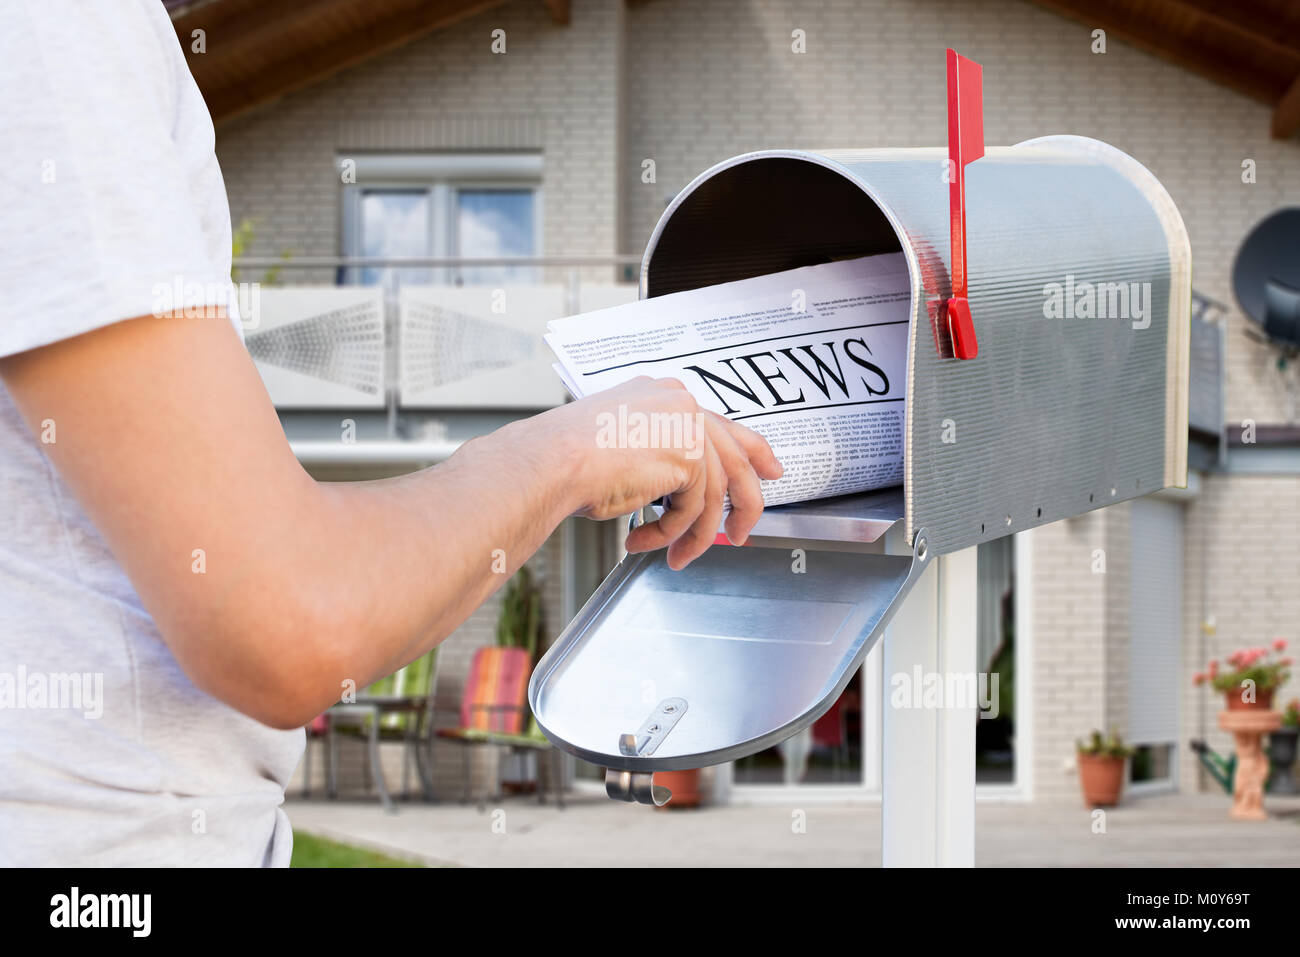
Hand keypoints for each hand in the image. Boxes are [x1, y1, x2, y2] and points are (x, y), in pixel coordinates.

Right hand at [546, 377, 782, 568]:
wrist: (548, 463)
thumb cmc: (565, 459)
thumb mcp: (622, 445)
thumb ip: (661, 454)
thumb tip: (685, 487)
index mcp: (664, 394)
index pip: (721, 424)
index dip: (753, 452)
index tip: (770, 472)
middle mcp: (680, 402)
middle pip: (733, 457)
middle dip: (745, 503)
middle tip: (741, 534)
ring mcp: (686, 425)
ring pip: (713, 493)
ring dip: (694, 534)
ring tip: (674, 556)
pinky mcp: (687, 456)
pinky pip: (692, 510)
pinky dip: (669, 534)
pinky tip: (640, 540)